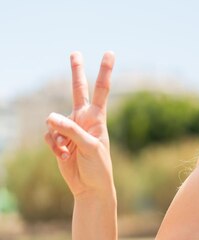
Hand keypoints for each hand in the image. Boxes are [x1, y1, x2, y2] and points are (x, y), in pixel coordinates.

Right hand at [44, 52, 115, 197]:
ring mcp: (70, 129)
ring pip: (54, 121)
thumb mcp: (89, 147)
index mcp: (97, 118)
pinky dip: (53, 145)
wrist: (90, 187)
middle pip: (78, 90)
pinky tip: (62, 155)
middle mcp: (84, 119)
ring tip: (68, 151)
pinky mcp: (59, 140)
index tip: (109, 53)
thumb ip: (71, 130)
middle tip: (75, 52)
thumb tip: (50, 117)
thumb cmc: (98, 167)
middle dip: (76, 72)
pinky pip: (49, 136)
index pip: (101, 90)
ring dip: (57, 136)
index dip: (104, 71)